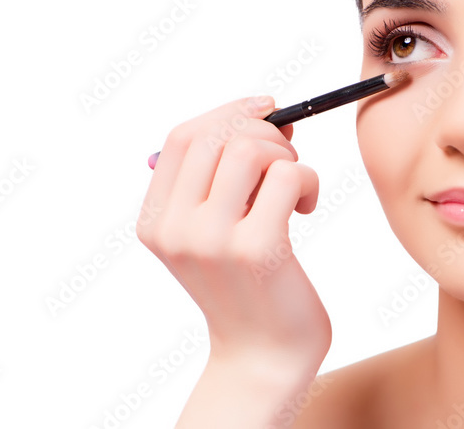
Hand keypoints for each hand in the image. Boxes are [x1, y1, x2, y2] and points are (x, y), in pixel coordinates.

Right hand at [137, 96, 330, 377]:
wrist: (264, 354)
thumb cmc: (250, 284)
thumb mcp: (213, 231)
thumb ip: (218, 178)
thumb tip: (257, 111)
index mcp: (155, 221)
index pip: (182, 137)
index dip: (228, 112)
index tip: (265, 109)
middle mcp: (175, 229)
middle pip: (216, 135)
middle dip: (263, 131)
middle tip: (286, 158)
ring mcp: (212, 240)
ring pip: (251, 149)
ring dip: (286, 156)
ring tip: (293, 187)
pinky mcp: (257, 250)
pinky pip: (288, 176)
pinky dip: (308, 181)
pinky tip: (307, 208)